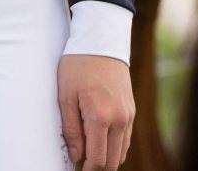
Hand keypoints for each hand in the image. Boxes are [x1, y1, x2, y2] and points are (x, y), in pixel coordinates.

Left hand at [58, 54, 133, 169]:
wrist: (101, 40)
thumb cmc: (78, 65)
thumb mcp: (65, 94)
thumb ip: (71, 129)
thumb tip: (76, 156)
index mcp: (100, 117)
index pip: (98, 160)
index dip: (87, 170)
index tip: (77, 169)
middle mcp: (119, 119)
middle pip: (113, 161)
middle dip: (98, 168)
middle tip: (82, 164)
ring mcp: (128, 115)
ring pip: (121, 152)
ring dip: (107, 158)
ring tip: (89, 152)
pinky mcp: (132, 110)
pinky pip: (126, 139)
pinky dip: (115, 146)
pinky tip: (100, 140)